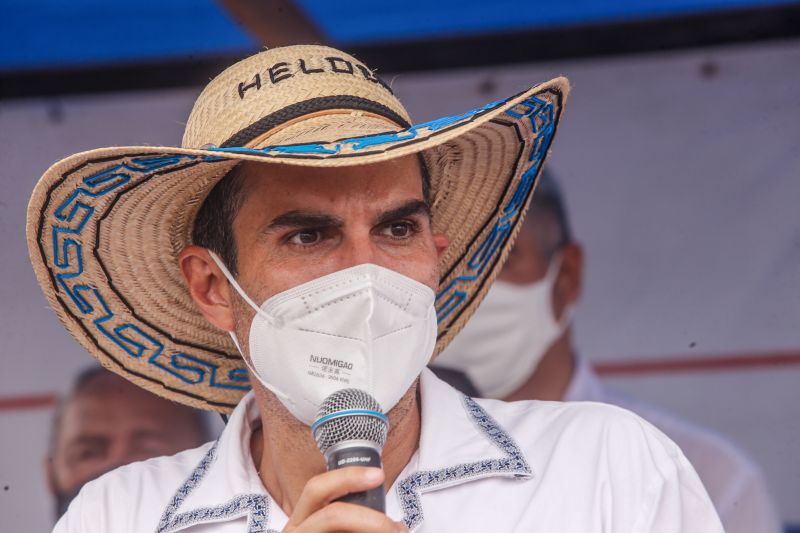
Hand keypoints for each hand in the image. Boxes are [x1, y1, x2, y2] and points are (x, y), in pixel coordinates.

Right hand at [283, 467, 407, 531]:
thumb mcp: (328, 527)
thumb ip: (355, 522)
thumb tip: (399, 527)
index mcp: (300, 520)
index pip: (317, 488)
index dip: (348, 477)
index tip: (378, 476)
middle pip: (333, 515)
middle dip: (370, 519)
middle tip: (395, 529)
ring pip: (335, 527)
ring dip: (374, 530)